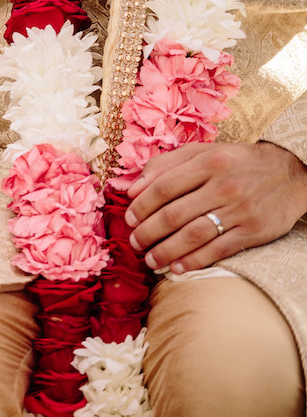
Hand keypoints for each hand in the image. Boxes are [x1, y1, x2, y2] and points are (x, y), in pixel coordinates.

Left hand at [125, 142, 306, 273]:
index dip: (141, 206)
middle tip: (135, 243)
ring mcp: (240, 210)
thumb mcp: (202, 152)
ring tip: (150, 260)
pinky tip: (177, 268)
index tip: (129, 219)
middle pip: (174, 214)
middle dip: (148, 232)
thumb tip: (132, 188)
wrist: (291, 171)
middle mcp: (223, 186)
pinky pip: (218, 250)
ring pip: (193, 235)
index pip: (164, 187)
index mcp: (208, 162)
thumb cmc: (236, 161)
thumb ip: (165, 165)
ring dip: (166, 251)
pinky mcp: (254, 231)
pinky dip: (194, 261)